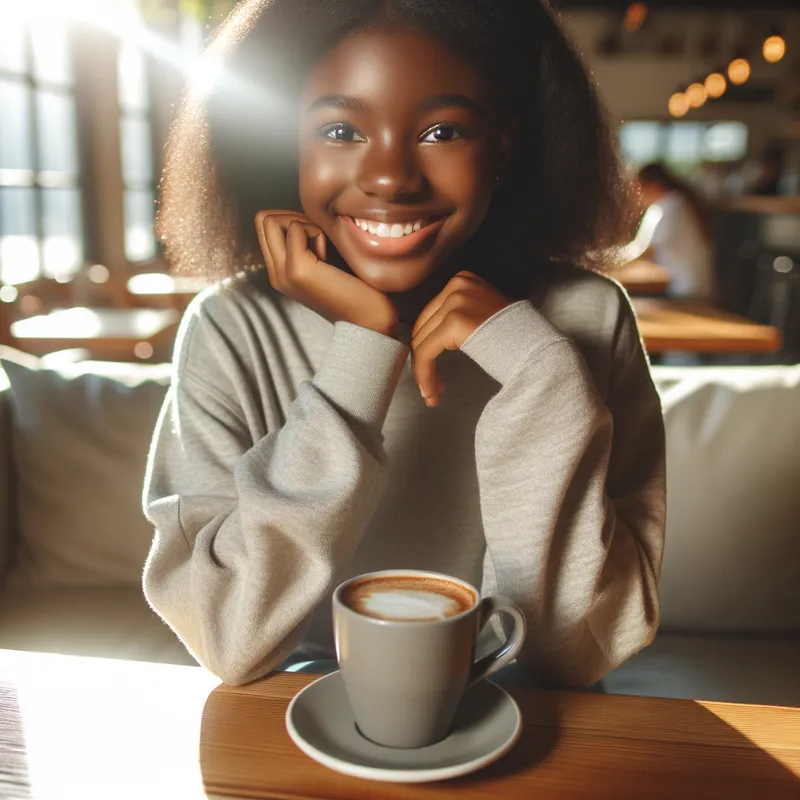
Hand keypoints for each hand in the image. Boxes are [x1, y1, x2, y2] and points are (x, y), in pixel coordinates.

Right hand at [255, 211, 397, 336]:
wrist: (367, 319)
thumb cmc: (354, 287)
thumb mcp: (323, 262)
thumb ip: (305, 243)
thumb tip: (301, 215)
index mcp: (279, 272)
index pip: (263, 225)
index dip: (290, 218)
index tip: (315, 235)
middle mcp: (275, 274)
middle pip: (263, 219)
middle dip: (293, 216)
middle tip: (318, 236)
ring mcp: (283, 273)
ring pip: (272, 220)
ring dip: (302, 223)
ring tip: (322, 248)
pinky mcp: (297, 270)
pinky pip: (296, 229)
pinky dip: (316, 232)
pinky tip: (329, 255)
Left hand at [411, 271, 510, 406]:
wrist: (537, 349)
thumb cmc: (515, 339)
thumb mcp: (482, 314)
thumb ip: (459, 317)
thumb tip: (432, 337)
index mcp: (463, 280)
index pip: (432, 315)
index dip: (427, 345)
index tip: (432, 368)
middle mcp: (456, 286)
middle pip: (424, 328)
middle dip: (424, 360)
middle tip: (431, 387)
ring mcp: (455, 302)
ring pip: (422, 343)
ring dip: (424, 372)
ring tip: (432, 393)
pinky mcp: (454, 323)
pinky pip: (426, 353)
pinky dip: (424, 374)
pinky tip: (431, 391)